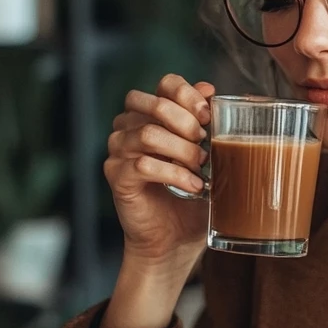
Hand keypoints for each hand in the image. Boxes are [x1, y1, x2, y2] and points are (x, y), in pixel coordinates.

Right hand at [105, 74, 215, 262]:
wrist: (175, 242)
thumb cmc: (192, 199)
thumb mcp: (208, 157)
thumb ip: (207, 123)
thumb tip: (210, 89)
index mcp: (152, 115)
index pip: (166, 84)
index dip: (189, 95)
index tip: (208, 116)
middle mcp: (129, 128)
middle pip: (153, 103)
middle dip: (186, 122)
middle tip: (206, 146)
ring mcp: (119, 152)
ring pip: (147, 134)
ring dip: (182, 151)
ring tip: (201, 169)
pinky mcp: (117, 177)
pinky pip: (142, 165)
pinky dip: (174, 175)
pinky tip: (193, 187)